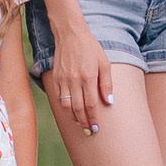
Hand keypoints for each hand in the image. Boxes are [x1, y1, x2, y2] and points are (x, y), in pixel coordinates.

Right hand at [46, 18, 117, 134]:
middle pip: (78, 109)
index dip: (94, 118)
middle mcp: (74, 80)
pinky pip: (59, 98)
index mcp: (88, 77)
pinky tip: (71, 112)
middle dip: (84, 122)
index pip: (91, 104)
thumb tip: (109, 102)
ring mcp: (63, 80)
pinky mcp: (56, 78)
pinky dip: (65, 108)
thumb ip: (106, 83)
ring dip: (74, 118)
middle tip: (89, 131)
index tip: (97, 128)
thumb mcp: (104, 63)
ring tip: (81, 124)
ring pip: (66, 106)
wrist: (70, 34)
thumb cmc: (90, 48)